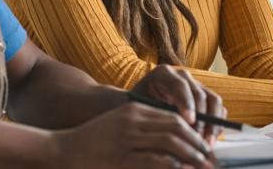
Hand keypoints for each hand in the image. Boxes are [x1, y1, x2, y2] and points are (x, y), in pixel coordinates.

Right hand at [56, 102, 213, 168]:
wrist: (62, 149)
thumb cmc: (93, 140)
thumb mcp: (120, 125)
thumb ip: (145, 128)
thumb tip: (176, 138)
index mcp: (134, 110)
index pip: (173, 117)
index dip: (193, 131)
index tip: (204, 145)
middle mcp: (133, 121)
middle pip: (176, 128)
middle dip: (197, 144)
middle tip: (210, 158)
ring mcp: (127, 139)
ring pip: (170, 142)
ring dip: (190, 155)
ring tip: (202, 165)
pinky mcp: (122, 158)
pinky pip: (155, 160)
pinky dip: (173, 166)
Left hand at [131, 65, 225, 145]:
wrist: (135, 107)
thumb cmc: (133, 109)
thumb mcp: (138, 109)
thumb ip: (153, 115)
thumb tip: (173, 130)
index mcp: (163, 74)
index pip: (180, 85)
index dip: (187, 103)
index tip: (189, 122)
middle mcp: (182, 76)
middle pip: (200, 94)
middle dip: (203, 118)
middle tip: (200, 139)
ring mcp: (195, 86)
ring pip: (213, 100)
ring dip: (213, 123)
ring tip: (207, 143)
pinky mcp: (204, 97)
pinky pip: (217, 108)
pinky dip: (217, 124)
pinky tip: (210, 140)